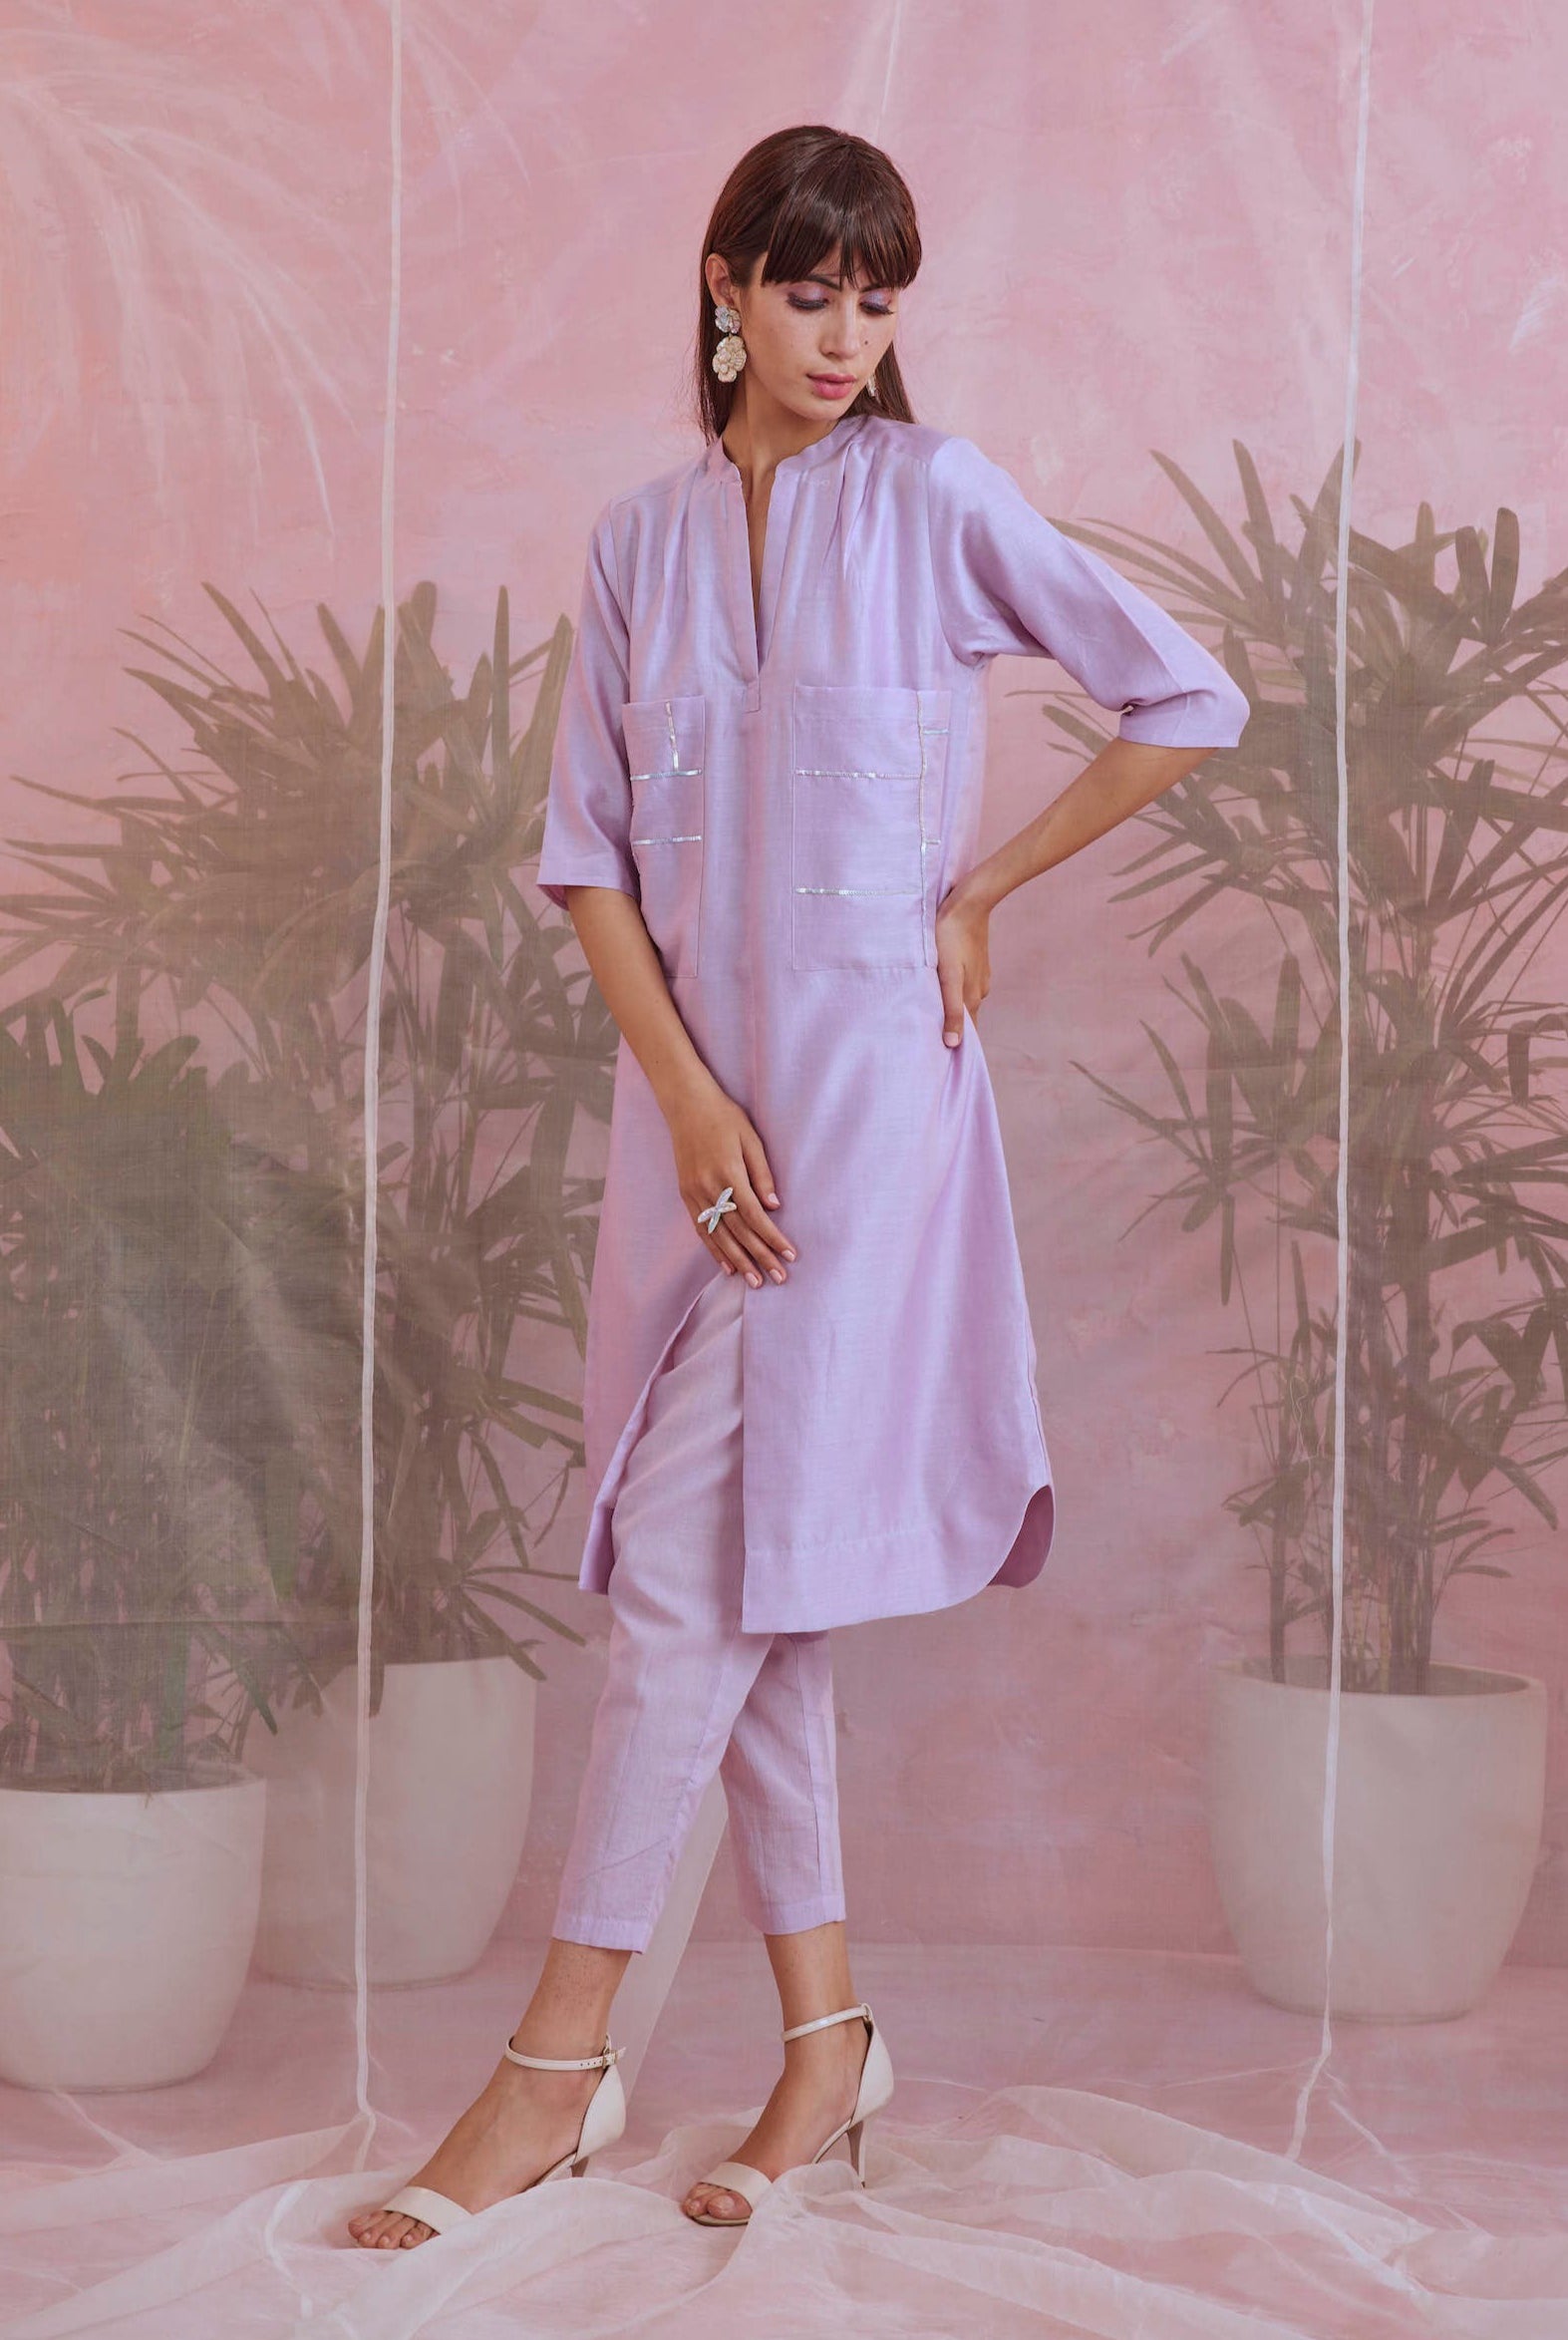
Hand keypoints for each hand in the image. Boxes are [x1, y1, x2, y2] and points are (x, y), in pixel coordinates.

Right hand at [664, 1079, 796, 1286]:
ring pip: (718, 1236)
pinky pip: (701, 1229)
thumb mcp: (751, 1139)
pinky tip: (727, 1265)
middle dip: (760, 1257)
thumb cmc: (724, 1117)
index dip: (772, 1238)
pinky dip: (714, 1249)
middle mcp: (709, 1188)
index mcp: (728, 1173)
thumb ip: (762, 1174)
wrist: (686, 1104)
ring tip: (755, 1281)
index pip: (755, 1216)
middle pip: (738, 1232)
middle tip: (778, 1279)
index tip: (789, 1255)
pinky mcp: (686, 1194)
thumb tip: (775, 1207)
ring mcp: (694, 1193)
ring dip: (738, 1261)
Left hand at [934, 883, 991, 1046]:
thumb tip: (953, 1044)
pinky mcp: (974, 961)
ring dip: (949, 1008)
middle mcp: (978, 990)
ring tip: (930, 1016)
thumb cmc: (951, 937)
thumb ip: (951, 1010)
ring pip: (962, 999)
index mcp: (972, 998)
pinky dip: (952, 991)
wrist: (969, 901)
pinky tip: (940, 988)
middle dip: (951, 1029)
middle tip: (929, 1041)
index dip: (955, 1045)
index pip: (966, 1032)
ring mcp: (977, 975)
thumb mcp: (949, 976)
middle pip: (964, 1017)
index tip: (940, 1060)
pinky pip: (962, 983)